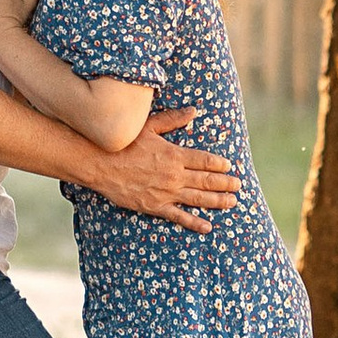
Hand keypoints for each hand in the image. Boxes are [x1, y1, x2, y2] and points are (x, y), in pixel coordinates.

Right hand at [87, 107, 240, 232]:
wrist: (99, 163)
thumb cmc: (123, 143)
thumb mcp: (148, 126)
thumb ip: (173, 120)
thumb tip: (193, 111)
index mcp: (174, 154)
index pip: (204, 160)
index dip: (219, 164)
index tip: (229, 166)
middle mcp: (174, 175)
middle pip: (206, 180)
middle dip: (225, 183)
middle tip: (238, 185)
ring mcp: (166, 192)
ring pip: (198, 198)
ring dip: (217, 201)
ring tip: (232, 202)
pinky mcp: (155, 206)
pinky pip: (179, 216)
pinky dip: (194, 222)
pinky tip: (207, 226)